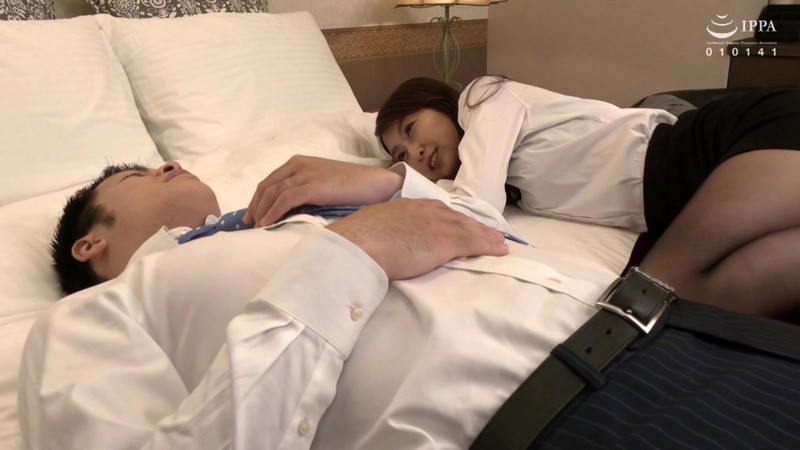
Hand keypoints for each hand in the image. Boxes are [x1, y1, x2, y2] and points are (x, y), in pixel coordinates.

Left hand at [244, 155, 403, 226]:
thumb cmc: (354, 187)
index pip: (270, 181)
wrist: (376, 184)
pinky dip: (273, 212)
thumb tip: (289, 211)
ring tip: (257, 229)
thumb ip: (306, 191)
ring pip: (272, 193)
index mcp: (299, 162)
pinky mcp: (313, 185)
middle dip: (255, 206)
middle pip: (266, 187)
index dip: (258, 200)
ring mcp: (306, 174)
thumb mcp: (324, 184)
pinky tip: (268, 224)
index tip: (252, 216)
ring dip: (262, 212)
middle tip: (250, 225)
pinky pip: (284, 199)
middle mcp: (299, 165)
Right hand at [327, 199, 508, 279]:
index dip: (453, 219)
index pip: (438, 211)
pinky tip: (500, 250)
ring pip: (469, 229)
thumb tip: (387, 238)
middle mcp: (427, 210)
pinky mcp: (446, 241)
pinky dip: (489, 246)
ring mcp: (438, 224)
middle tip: (490, 233)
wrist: (359, 245)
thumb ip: (387, 230)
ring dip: (487, 236)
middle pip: (458, 218)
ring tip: (499, 243)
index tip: (461, 224)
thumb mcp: (374, 226)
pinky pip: (474, 242)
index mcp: (408, 205)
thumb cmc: (358, 239)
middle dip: (475, 226)